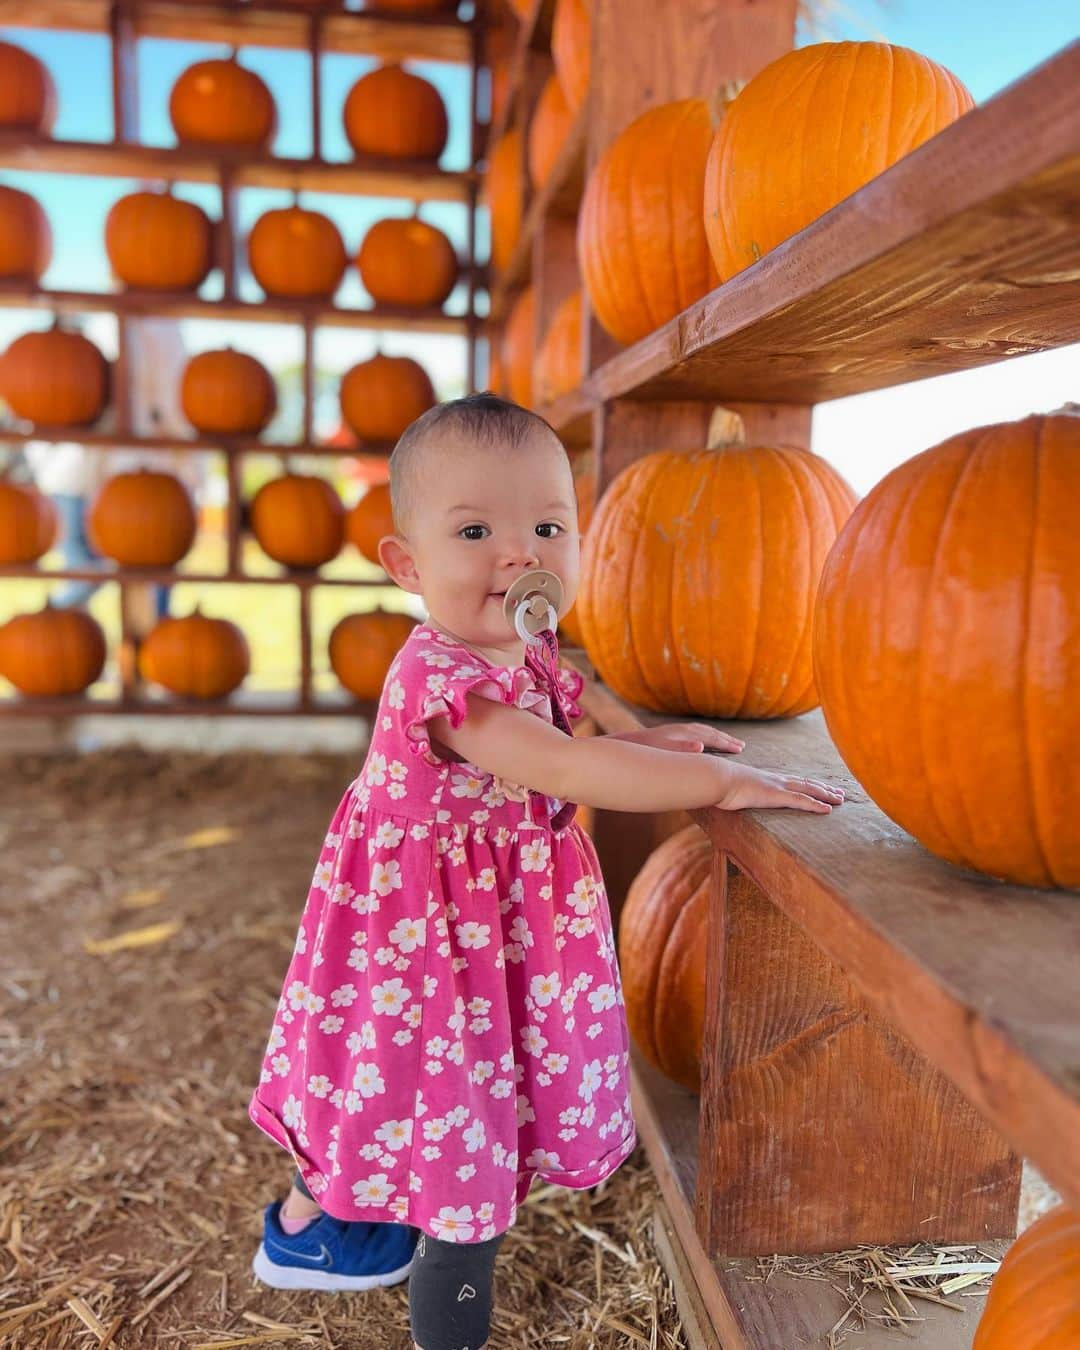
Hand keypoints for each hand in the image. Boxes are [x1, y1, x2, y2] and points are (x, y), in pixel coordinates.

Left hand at [615, 723, 744, 753]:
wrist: (620, 745)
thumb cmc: (642, 752)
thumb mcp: (662, 752)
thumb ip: (681, 749)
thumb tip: (701, 747)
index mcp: (682, 734)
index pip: (711, 737)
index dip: (726, 743)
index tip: (740, 750)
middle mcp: (680, 730)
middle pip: (708, 733)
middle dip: (724, 739)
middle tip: (741, 746)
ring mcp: (673, 732)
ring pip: (700, 732)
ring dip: (714, 737)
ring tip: (725, 743)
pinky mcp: (666, 736)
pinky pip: (691, 734)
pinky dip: (702, 737)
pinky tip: (700, 745)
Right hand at [715, 762, 844, 813]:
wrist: (715, 778)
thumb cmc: (719, 784)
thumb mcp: (731, 789)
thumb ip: (737, 793)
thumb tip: (732, 798)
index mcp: (767, 779)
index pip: (794, 781)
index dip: (809, 785)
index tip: (821, 788)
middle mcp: (776, 780)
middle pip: (806, 784)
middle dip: (824, 789)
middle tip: (840, 794)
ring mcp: (777, 787)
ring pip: (808, 790)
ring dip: (826, 795)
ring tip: (841, 800)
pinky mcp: (775, 795)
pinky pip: (801, 801)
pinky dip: (816, 805)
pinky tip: (827, 809)